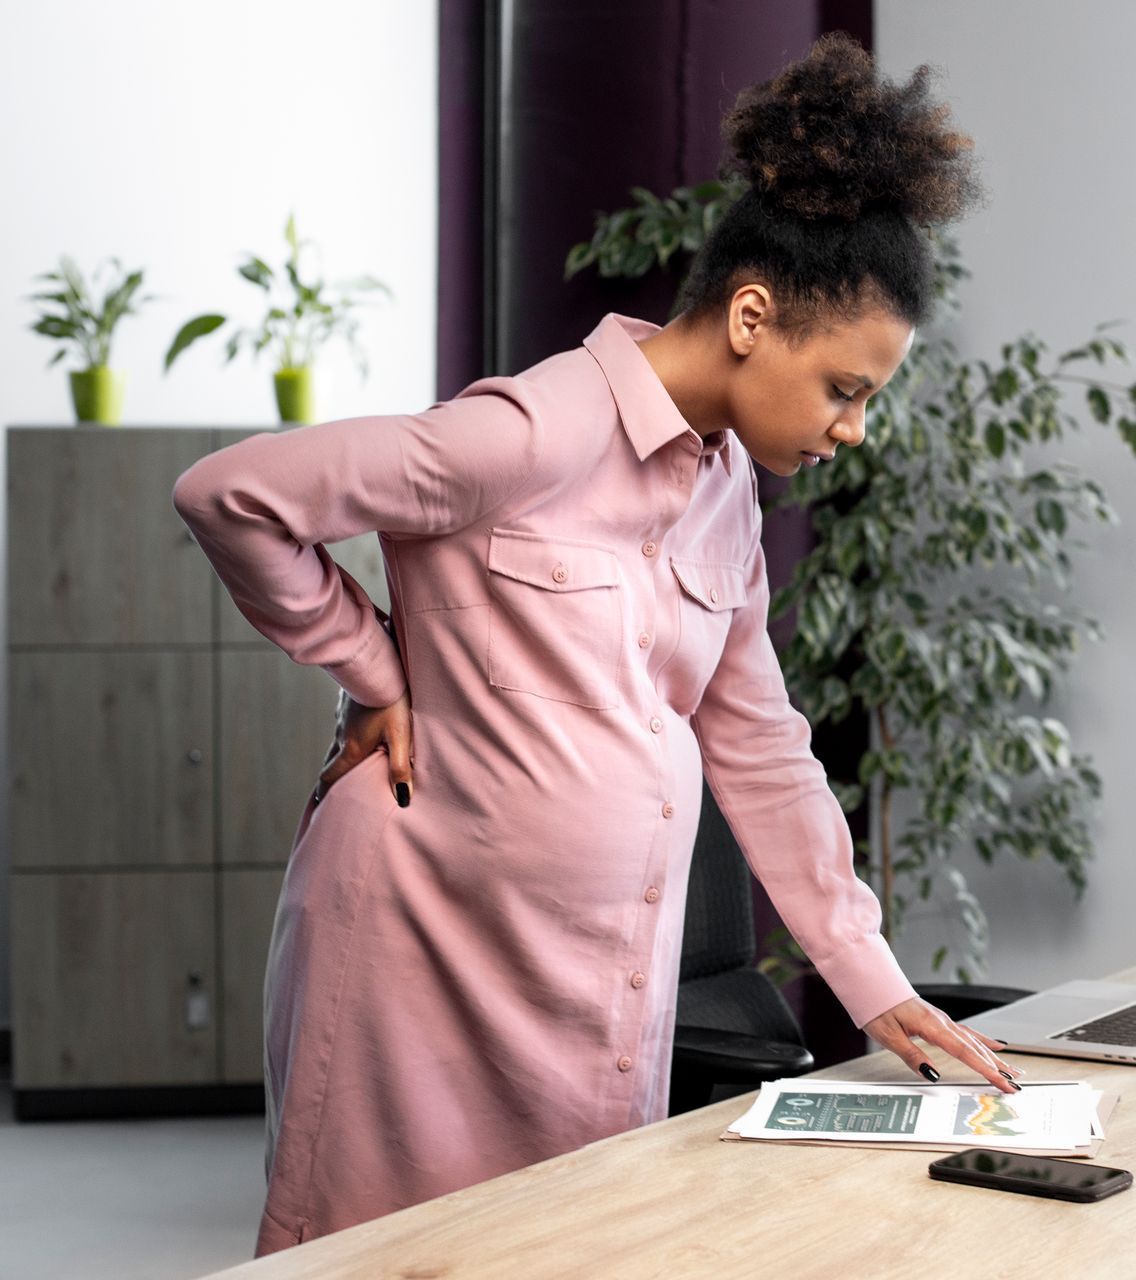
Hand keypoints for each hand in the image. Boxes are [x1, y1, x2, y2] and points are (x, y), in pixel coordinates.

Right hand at [314, 689, 413, 806]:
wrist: (376, 663)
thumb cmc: (391, 701)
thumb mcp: (400, 736)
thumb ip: (400, 767)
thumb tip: (402, 799)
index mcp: (352, 747)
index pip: (332, 774)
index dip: (324, 791)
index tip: (319, 804)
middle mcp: (342, 734)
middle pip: (331, 761)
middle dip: (329, 777)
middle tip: (327, 791)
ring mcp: (341, 718)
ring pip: (337, 742)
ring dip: (337, 756)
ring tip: (343, 764)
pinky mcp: (346, 704)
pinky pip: (343, 725)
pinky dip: (345, 735)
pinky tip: (354, 731)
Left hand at [864, 996, 1023, 1094]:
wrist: (870, 982)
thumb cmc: (876, 1007)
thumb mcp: (888, 1035)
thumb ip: (911, 1055)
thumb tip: (932, 1074)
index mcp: (931, 1025)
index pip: (964, 1052)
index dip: (986, 1070)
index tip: (1002, 1083)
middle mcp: (940, 1020)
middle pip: (974, 1047)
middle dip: (996, 1067)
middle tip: (1015, 1084)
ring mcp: (941, 1018)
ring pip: (973, 1040)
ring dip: (994, 1056)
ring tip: (1012, 1070)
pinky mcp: (938, 1018)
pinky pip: (966, 1031)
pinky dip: (982, 1040)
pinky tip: (996, 1045)